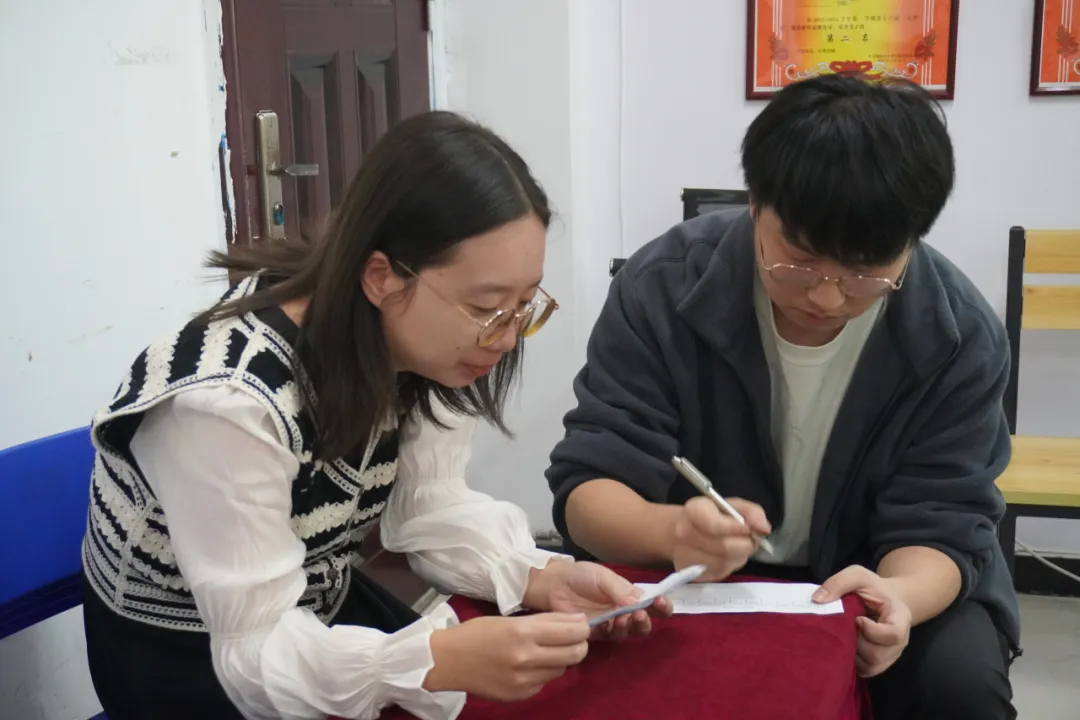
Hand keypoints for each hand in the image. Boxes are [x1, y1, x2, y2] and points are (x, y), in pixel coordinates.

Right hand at [423, 613, 589, 700]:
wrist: (447, 661)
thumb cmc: (477, 633)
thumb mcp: (510, 620)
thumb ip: (544, 622)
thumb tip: (576, 621)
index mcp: (522, 633)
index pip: (571, 632)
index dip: (583, 627)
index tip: (583, 623)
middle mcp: (526, 658)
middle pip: (574, 654)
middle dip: (579, 644)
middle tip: (574, 638)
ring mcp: (524, 681)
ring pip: (561, 669)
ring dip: (560, 658)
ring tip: (546, 650)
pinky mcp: (520, 695)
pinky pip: (545, 682)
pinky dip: (543, 672)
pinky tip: (529, 665)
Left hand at [523, 560, 672, 640]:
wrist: (553, 584)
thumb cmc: (580, 576)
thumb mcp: (602, 576)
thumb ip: (621, 590)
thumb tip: (641, 603)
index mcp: (628, 595)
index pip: (652, 604)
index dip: (661, 606)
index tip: (661, 603)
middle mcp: (622, 611)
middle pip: (643, 624)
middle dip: (645, 622)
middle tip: (639, 615)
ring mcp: (609, 623)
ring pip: (628, 633)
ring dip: (629, 628)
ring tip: (622, 618)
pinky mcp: (595, 633)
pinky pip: (609, 638)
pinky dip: (612, 632)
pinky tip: (607, 624)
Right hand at [670, 497, 771, 581]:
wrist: (685, 533)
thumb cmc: (714, 516)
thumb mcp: (734, 506)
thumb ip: (753, 512)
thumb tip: (764, 529)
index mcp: (694, 510)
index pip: (716, 526)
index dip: (738, 529)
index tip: (748, 528)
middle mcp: (684, 532)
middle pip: (725, 547)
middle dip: (744, 545)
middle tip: (746, 539)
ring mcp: (685, 555)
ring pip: (725, 562)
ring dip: (739, 556)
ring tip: (736, 547)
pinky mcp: (691, 573)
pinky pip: (720, 572)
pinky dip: (730, 565)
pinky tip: (726, 557)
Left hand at [813, 565, 912, 676]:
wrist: (884, 599)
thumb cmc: (872, 587)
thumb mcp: (857, 575)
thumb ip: (839, 583)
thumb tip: (817, 600)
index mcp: (900, 619)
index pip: (893, 634)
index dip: (871, 630)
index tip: (857, 618)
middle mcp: (899, 642)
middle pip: (878, 654)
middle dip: (857, 642)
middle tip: (847, 627)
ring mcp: (890, 655)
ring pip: (871, 666)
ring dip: (852, 652)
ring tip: (845, 635)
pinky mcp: (879, 663)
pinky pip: (865, 671)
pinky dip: (852, 661)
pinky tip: (845, 645)